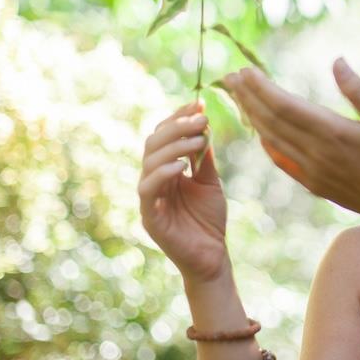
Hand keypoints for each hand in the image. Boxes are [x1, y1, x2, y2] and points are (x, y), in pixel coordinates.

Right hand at [137, 101, 229, 283]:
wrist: (212, 257)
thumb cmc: (208, 220)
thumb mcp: (210, 182)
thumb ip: (203, 158)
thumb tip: (203, 125)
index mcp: (165, 171)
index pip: (163, 136)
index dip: (178, 118)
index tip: (199, 103)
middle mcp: (153, 181)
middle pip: (153, 144)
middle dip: (177, 126)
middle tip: (200, 117)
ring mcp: (149, 198)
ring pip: (149, 162)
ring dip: (174, 146)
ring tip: (197, 138)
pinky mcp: (149, 216)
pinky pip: (147, 189)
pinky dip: (163, 173)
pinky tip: (181, 165)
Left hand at [222, 59, 359, 225]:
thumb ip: (357, 90)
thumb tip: (337, 61)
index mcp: (331, 131)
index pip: (284, 105)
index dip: (261, 88)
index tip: (246, 70)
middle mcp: (314, 151)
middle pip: (270, 120)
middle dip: (247, 96)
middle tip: (230, 76)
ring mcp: (309, 169)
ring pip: (270, 138)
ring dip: (251, 115)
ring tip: (239, 96)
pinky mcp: (310, 182)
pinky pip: (279, 157)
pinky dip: (265, 140)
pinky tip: (259, 128)